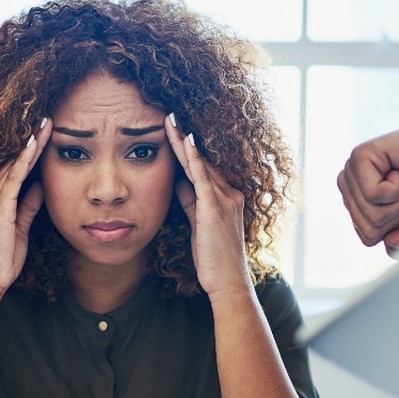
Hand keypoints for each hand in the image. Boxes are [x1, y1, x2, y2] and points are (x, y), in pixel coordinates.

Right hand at [0, 119, 50, 296]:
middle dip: (31, 141)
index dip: (27, 152)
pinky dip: (25, 160)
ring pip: (13, 165)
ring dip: (31, 144)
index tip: (42, 134)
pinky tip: (35, 145)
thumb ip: (27, 207)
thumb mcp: (19, 229)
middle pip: (12, 162)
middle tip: (48, 120)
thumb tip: (39, 187)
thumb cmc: (1, 260)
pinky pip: (13, 178)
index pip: (12, 169)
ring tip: (47, 125)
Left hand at [165, 114, 249, 298]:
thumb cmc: (213, 259)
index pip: (202, 168)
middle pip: (202, 160)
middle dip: (184, 138)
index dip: (187, 149)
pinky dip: (193, 158)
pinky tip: (185, 141)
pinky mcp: (216, 208)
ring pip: (200, 164)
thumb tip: (178, 183)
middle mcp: (230, 193)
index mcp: (227, 197)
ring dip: (184, 141)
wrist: (228, 282)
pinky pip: (202, 177)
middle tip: (169, 115)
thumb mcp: (199, 224)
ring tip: (170, 121)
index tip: (173, 131)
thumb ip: (192, 202)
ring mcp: (225, 199)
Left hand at [337, 110, 398, 257]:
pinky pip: (374, 194)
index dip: (393, 228)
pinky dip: (395, 188)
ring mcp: (350, 172)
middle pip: (369, 228)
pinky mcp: (359, 158)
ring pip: (372, 213)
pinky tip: (396, 171)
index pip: (367, 238)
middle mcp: (347, 188)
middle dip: (396, 215)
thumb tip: (391, 245)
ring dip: (398, 200)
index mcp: (355, 204)